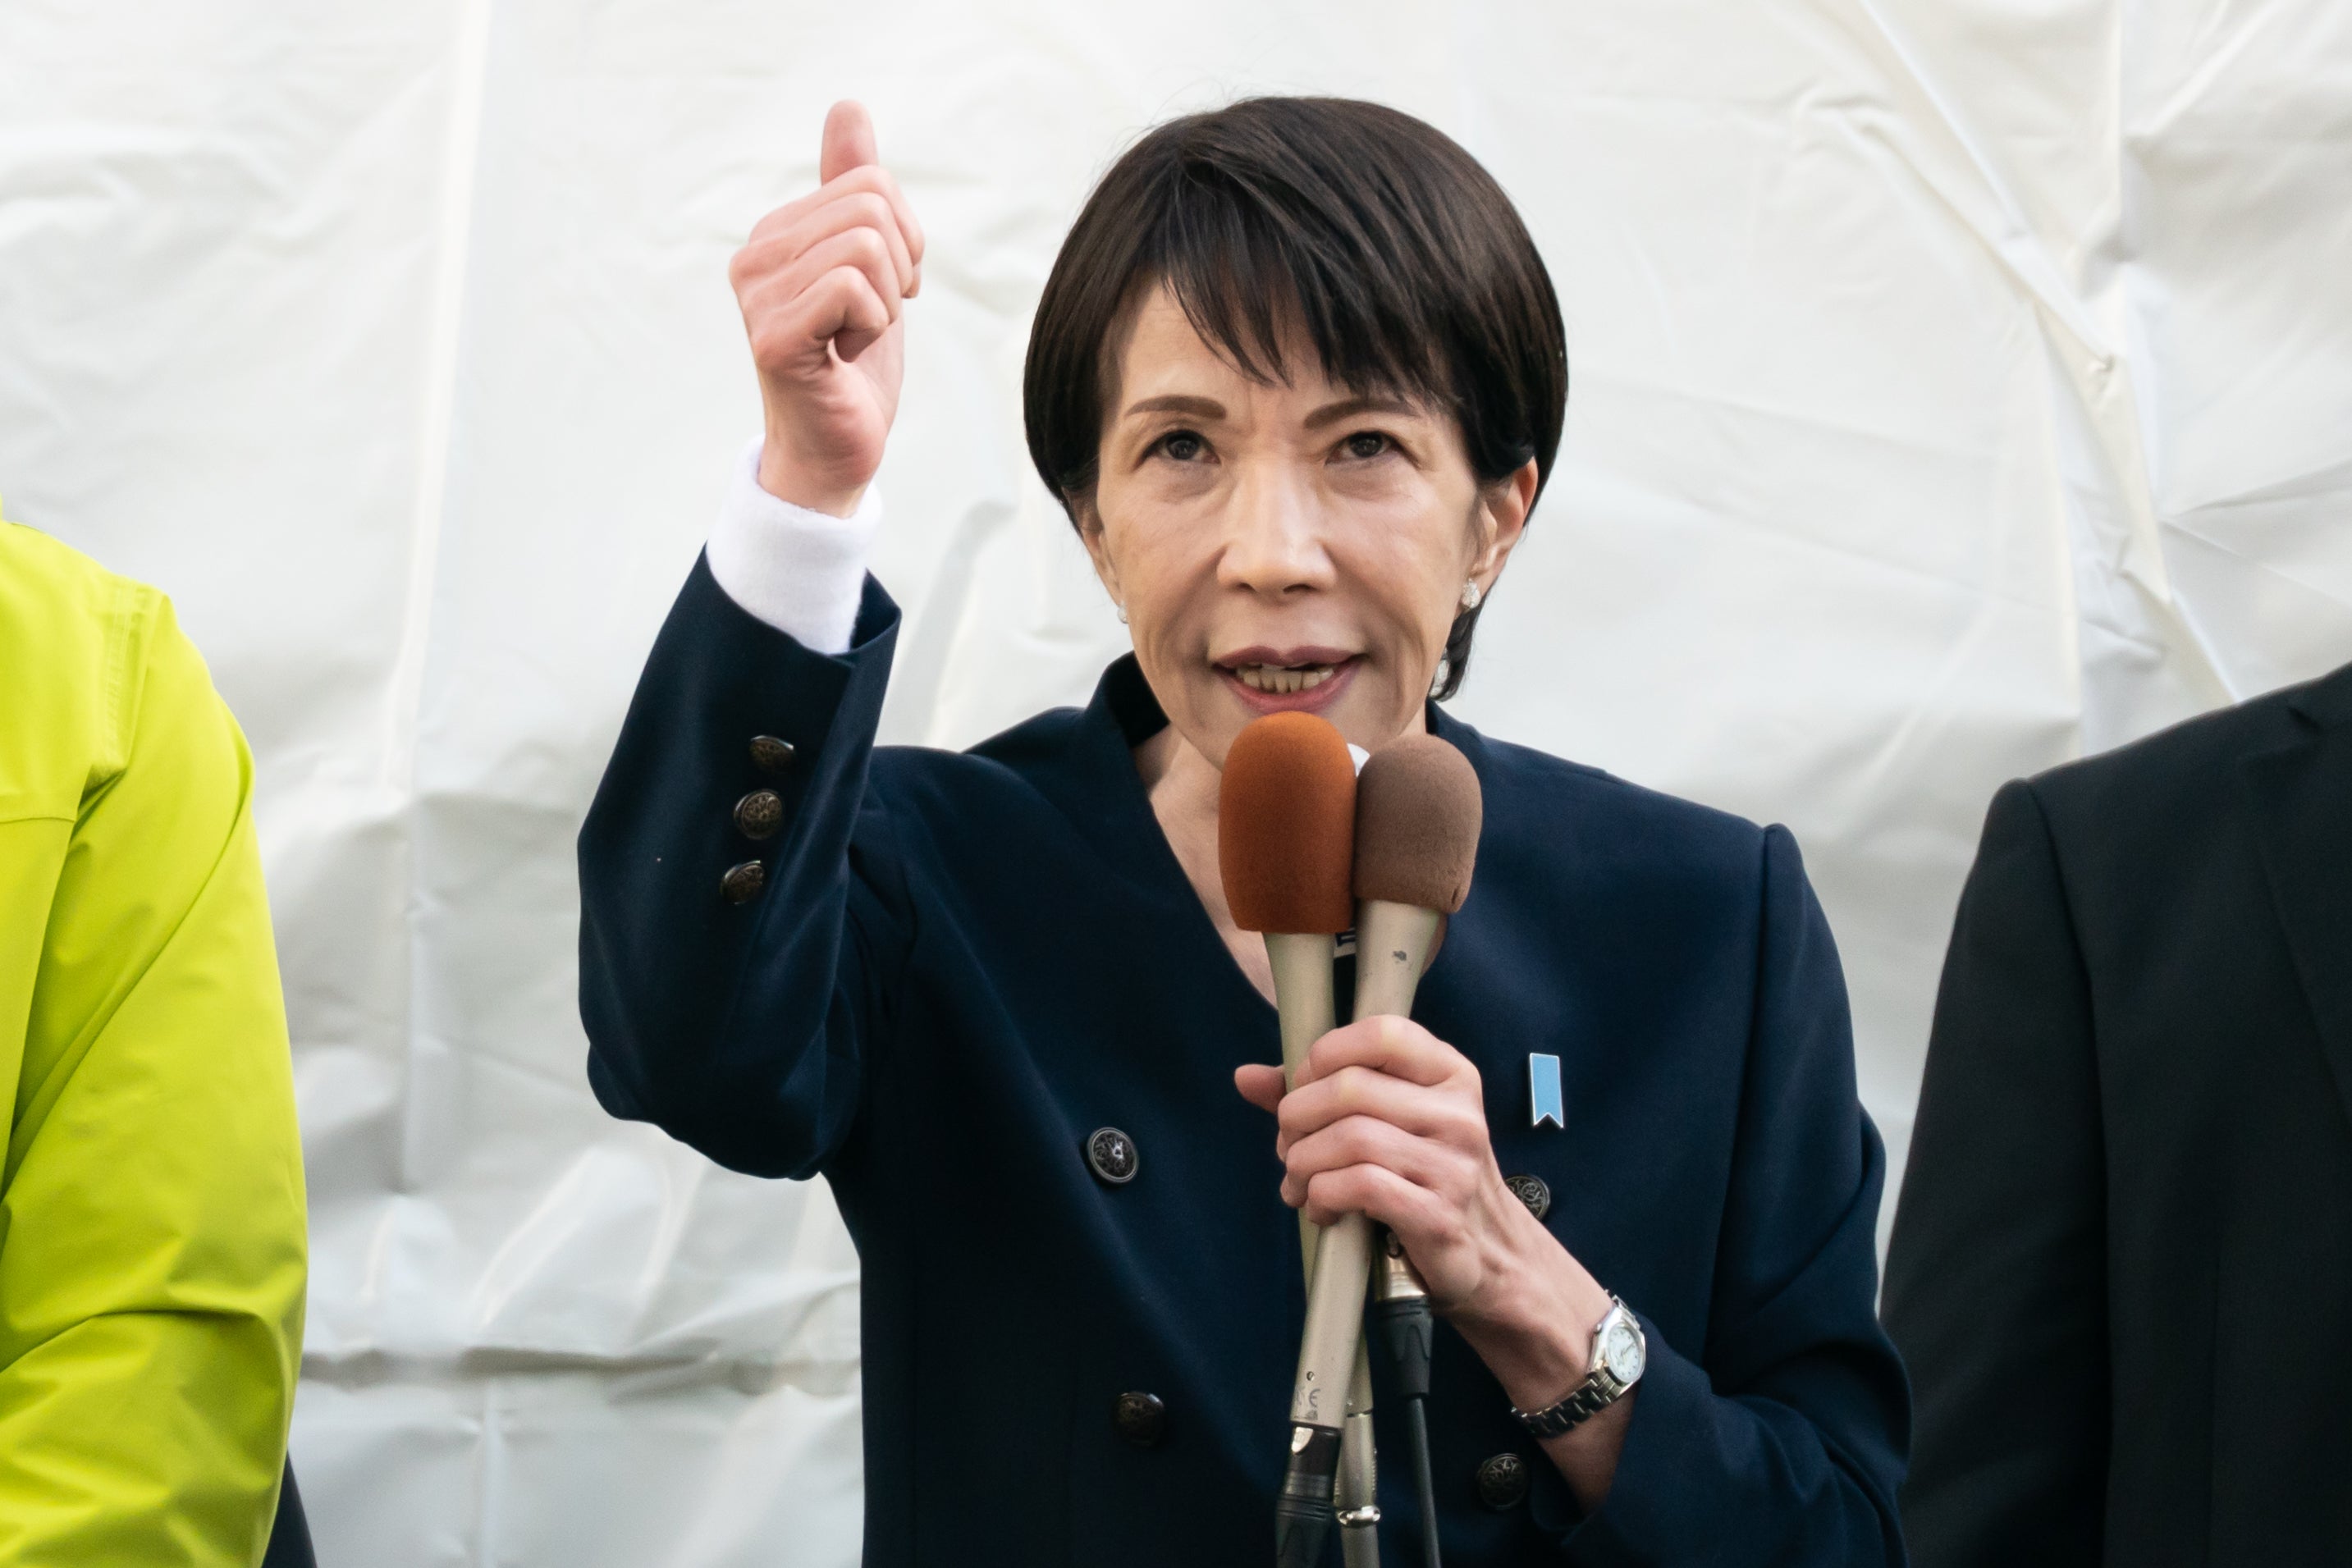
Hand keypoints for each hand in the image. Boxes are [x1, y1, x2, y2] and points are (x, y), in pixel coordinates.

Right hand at [729, 100, 924, 515]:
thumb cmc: (852, 366)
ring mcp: (758, 296)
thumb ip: (852, 189)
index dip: (904, 240)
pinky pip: (853, 287)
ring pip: (866, 244)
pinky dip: (874, 325)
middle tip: (873, 319)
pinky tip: (847, 356)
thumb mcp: (869, 265)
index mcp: (776, 232)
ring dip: (886, 302)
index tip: (883, 292)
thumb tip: (847, 107)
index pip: (870, 183)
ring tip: (856, 338)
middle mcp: (755, 255)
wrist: (835, 452)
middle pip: (871, 205)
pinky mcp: (773, 336)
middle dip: (899, 267)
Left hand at [1235, 1016, 1605, 1322]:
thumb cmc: (1428, 1179)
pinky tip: (1322, 1208)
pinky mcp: (1437, 1215)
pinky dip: (1322, 1196)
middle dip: (1297, 1117)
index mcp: (1450, 1075)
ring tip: (1297, 1182)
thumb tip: (1246, 1077)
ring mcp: (1452, 1164)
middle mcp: (1457, 1113)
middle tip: (1287, 1145)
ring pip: (1348, 1138)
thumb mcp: (1390, 1125)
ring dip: (1302, 1163)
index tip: (1303, 1087)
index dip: (1325, 1054)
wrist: (1490, 1258)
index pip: (1382, 1033)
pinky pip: (1358, 1186)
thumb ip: (1319, 1094)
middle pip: (1350, 1088)